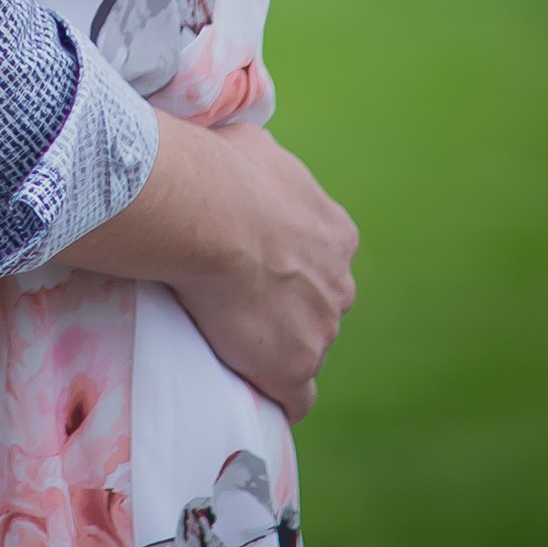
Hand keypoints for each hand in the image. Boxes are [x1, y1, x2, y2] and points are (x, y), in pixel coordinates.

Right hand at [162, 120, 357, 422]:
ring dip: (276, 347)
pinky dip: (278, 397)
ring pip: (306, 348)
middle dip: (290, 306)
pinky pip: (296, 398)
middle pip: (319, 306)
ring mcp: (320, 330)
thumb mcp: (256, 148)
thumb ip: (267, 169)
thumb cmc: (223, 170)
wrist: (208, 213)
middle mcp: (338, 285)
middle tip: (239, 298)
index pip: (324, 260)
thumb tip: (252, 163)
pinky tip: (255, 393)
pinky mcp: (292, 368)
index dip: (291, 265)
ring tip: (229, 340)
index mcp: (335, 234)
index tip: (258, 263)